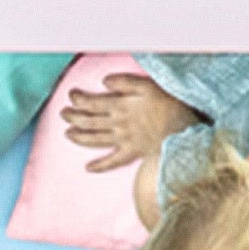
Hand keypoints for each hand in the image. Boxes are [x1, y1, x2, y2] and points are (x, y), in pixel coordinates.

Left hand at [60, 73, 199, 171]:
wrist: (185, 129)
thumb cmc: (169, 104)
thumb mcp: (148, 86)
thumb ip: (125, 82)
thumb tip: (104, 81)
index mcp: (121, 106)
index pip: (92, 103)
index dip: (78, 99)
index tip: (71, 95)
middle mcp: (118, 124)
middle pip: (89, 121)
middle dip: (73, 117)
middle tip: (63, 114)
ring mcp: (124, 140)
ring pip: (95, 140)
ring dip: (79, 137)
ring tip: (67, 134)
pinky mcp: (132, 153)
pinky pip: (113, 161)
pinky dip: (100, 165)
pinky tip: (88, 168)